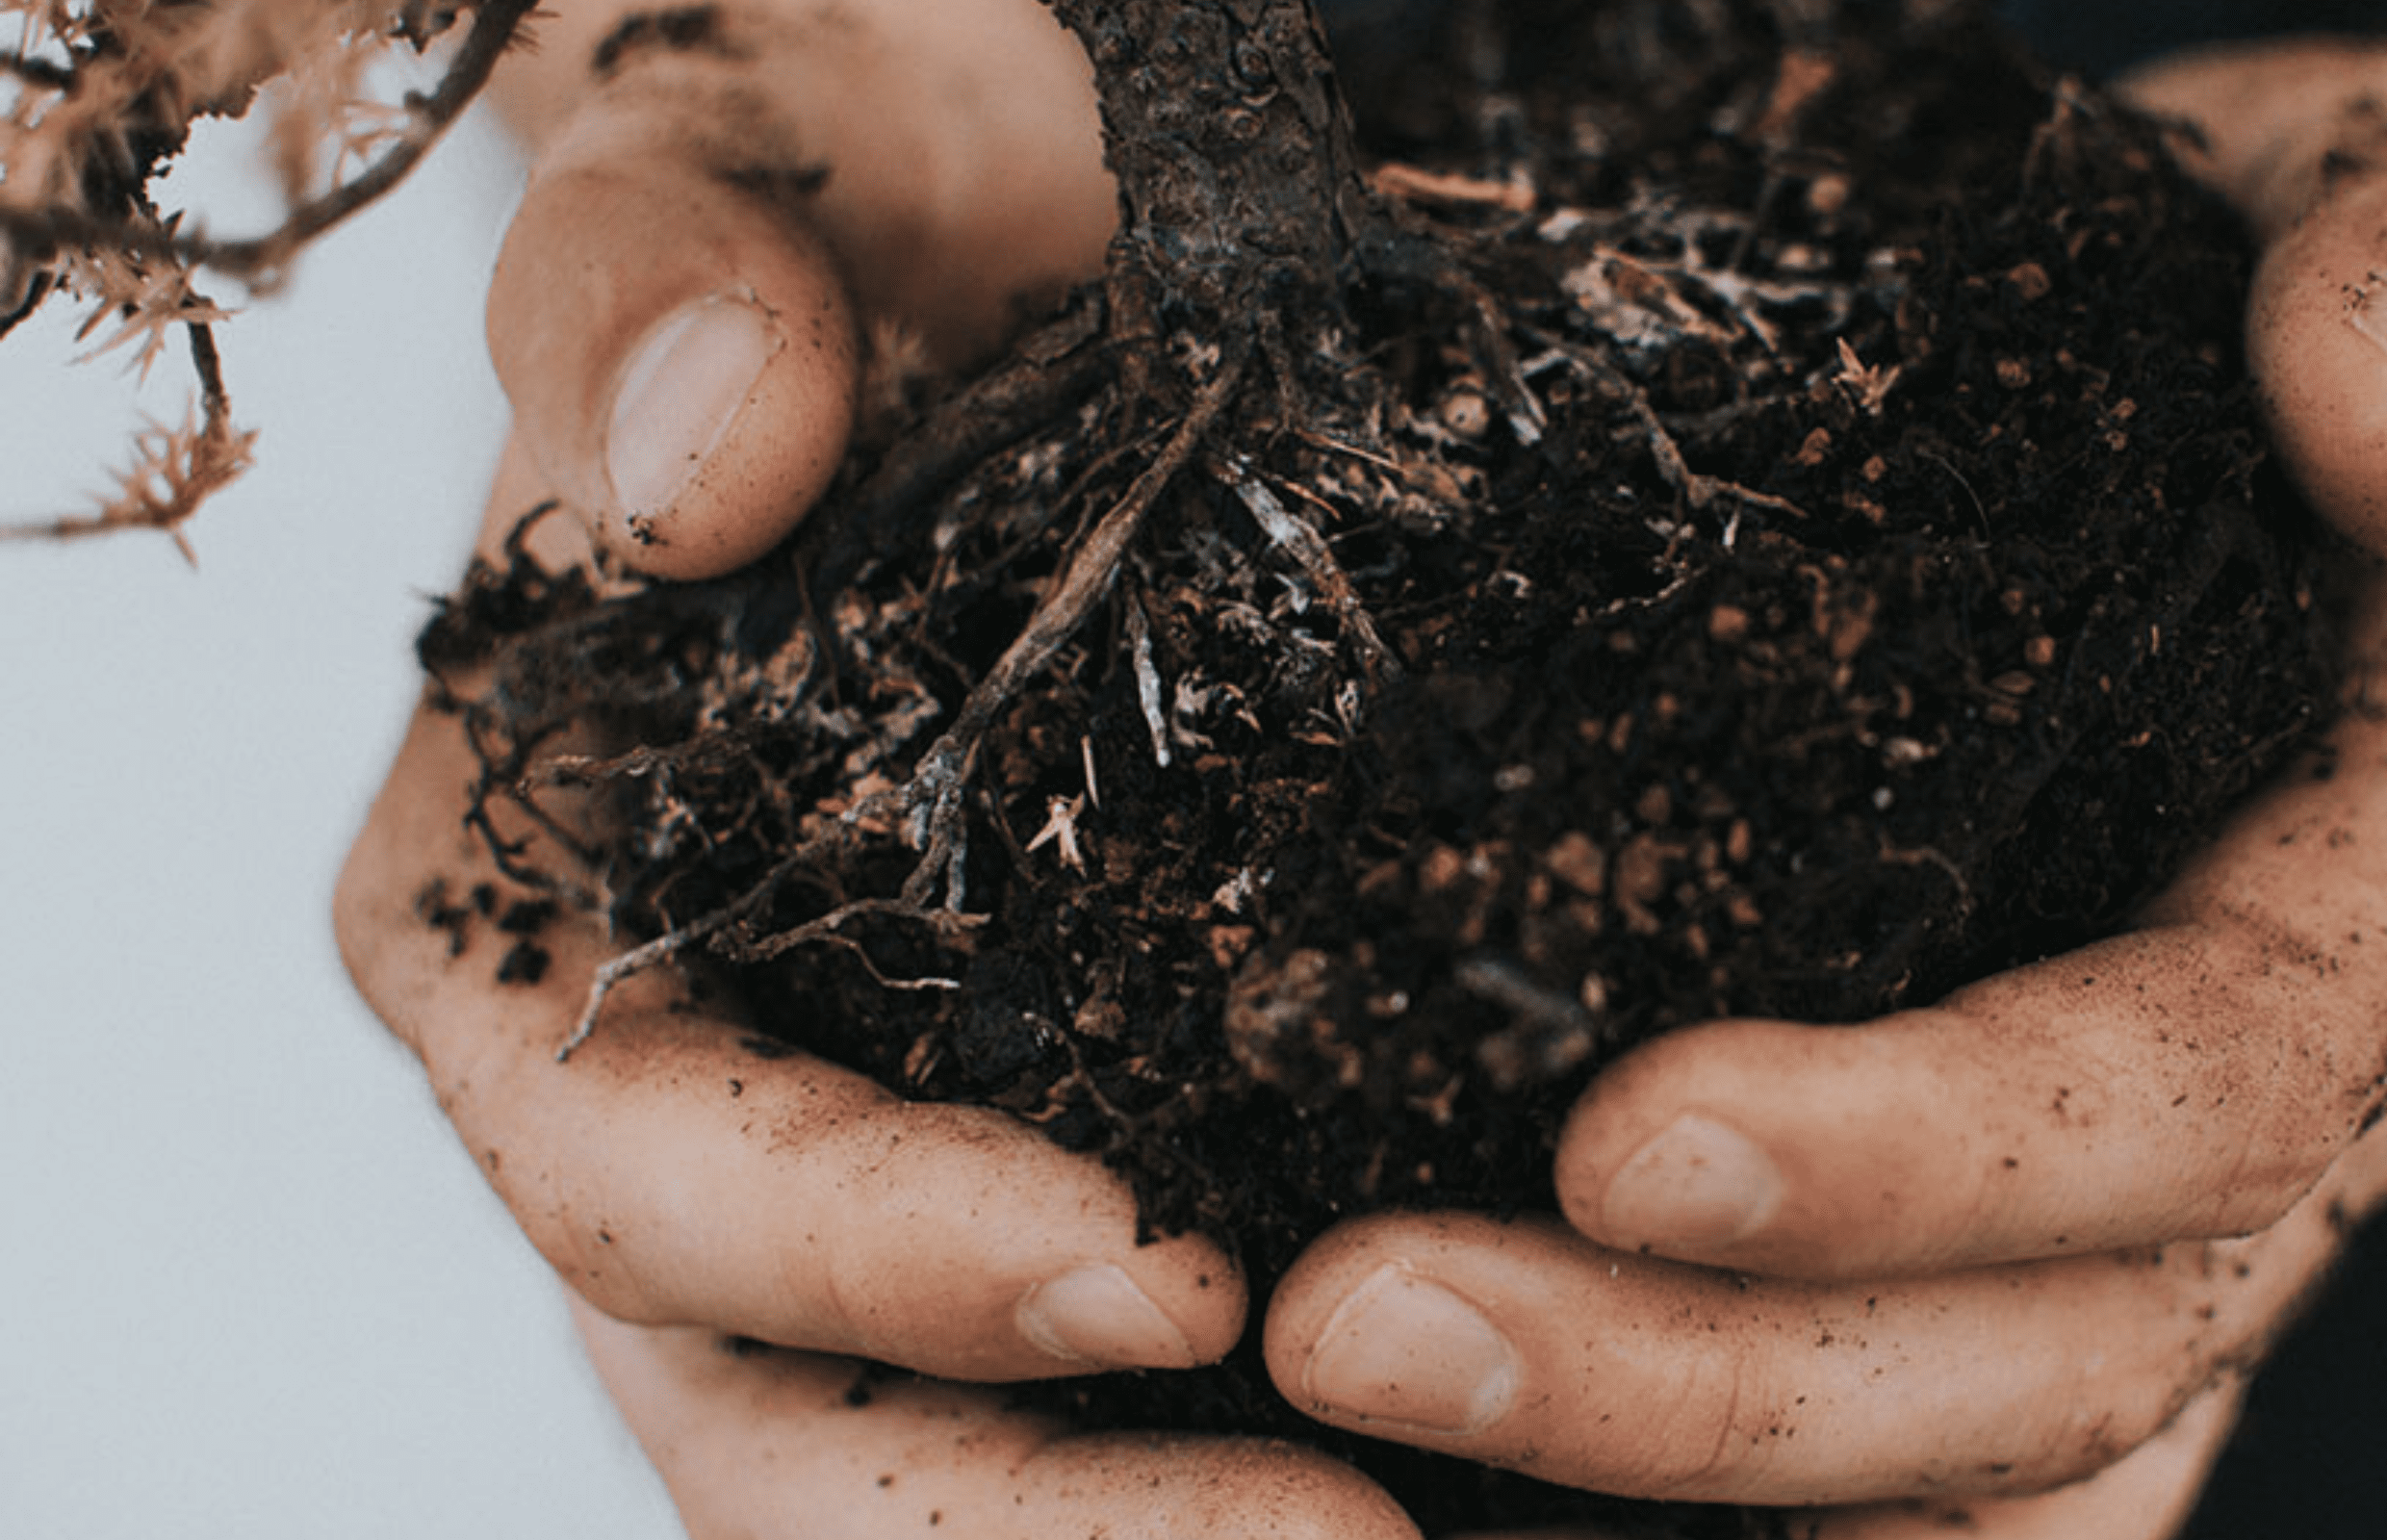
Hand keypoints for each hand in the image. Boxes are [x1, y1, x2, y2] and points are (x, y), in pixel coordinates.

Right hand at [340, 3, 1410, 1530]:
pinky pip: (1120, 1371)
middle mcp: (677, 1089)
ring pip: (949, 1446)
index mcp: (530, 914)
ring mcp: (868, 1144)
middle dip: (1044, 1516)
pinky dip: (1263, 1443)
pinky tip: (1479, 1478)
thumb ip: (664, 287)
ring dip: (1160, 1536)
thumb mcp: (734, 172)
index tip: (1153, 1278)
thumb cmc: (828, 205)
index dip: (867, 1255)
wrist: (988, 233)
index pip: (644, 1168)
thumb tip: (710, 470)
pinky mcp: (1063, 1132)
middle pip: (788, 1406)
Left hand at [1255, 38, 2386, 1535]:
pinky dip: (1732, 1510)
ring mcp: (2182, 1206)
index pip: (2216, 1087)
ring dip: (1673, 1474)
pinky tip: (1467, 1474)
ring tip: (1354, 1387)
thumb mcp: (2383, 202)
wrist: (2315, 398)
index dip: (1940, 1149)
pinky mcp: (2041, 1229)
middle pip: (2066, 1351)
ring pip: (1988, 1465)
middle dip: (1718, 1382)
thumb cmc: (2295, 294)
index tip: (1625, 1130)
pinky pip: (1932, 1462)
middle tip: (1359, 1319)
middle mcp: (2322, 1108)